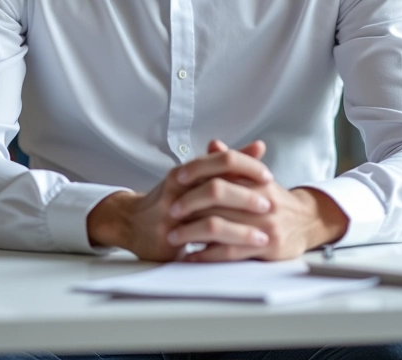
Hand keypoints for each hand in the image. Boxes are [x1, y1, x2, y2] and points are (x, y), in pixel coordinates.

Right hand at [86, 140, 272, 260]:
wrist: (131, 221)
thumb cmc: (170, 198)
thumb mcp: (195, 176)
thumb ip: (227, 163)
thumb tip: (259, 147)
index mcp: (188, 170)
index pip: (221, 159)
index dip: (247, 166)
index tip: (268, 176)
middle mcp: (178, 188)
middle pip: (216, 187)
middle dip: (247, 198)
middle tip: (270, 205)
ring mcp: (172, 214)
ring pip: (210, 219)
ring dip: (241, 229)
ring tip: (262, 236)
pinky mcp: (169, 239)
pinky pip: (199, 245)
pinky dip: (221, 251)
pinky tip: (237, 254)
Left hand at [169, 140, 348, 261]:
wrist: (307, 221)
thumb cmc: (273, 198)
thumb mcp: (256, 177)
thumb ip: (233, 163)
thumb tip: (213, 143)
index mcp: (256, 179)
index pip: (222, 170)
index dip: (196, 173)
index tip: (175, 179)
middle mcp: (261, 200)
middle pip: (217, 198)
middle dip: (189, 205)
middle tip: (169, 211)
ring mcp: (264, 224)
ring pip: (220, 227)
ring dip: (192, 233)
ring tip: (173, 236)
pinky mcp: (266, 247)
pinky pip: (230, 252)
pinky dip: (206, 255)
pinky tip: (191, 256)